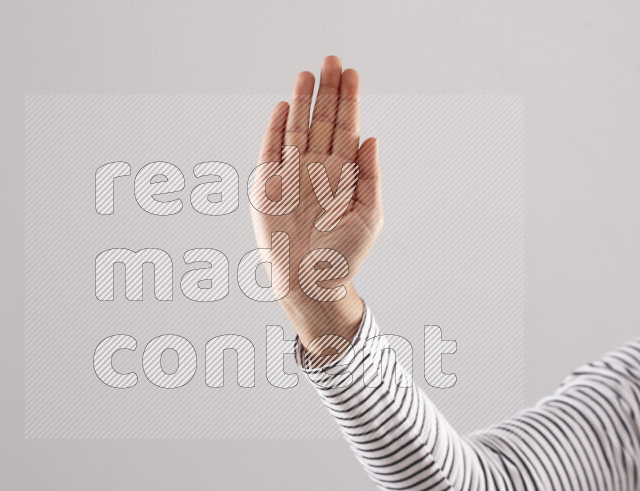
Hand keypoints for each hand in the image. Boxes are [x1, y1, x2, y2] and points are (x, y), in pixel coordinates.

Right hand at [250, 56, 383, 355]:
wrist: (311, 282)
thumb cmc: (344, 254)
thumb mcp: (369, 215)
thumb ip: (369, 176)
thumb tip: (371, 138)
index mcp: (343, 174)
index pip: (346, 128)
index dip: (349, 100)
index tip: (351, 73)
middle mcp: (317, 169)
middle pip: (322, 121)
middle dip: (327, 91)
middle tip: (330, 60)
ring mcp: (292, 176)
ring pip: (297, 130)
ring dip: (301, 102)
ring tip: (306, 74)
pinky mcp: (268, 187)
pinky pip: (270, 152)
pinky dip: (275, 130)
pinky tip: (283, 107)